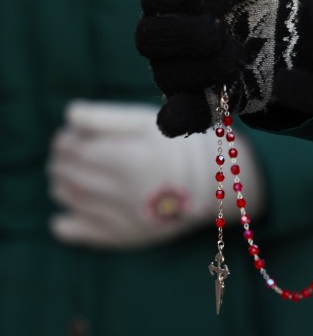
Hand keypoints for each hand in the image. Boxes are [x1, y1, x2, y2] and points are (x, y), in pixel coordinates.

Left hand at [48, 100, 263, 248]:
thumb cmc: (178, 145)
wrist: (213, 183)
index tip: (75, 136)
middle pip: (65, 173)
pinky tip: (69, 213)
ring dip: (62, 184)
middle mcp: (119, 192)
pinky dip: (64, 223)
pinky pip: (76, 233)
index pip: (70, 147)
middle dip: (62, 160)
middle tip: (74, 154)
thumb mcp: (147, 122)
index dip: (66, 139)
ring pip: (67, 198)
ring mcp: (120, 217)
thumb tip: (68, 115)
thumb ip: (105, 116)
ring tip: (78, 175)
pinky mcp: (123, 236)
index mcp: (124, 159)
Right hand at [135, 0, 312, 137]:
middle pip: (149, 37)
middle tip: (222, 33)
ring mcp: (177, 74)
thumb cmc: (263, 1)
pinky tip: (188, 116)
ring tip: (238, 58)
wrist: (291, 40)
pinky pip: (175, 117)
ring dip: (202, 69)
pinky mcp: (198, 105)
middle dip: (188, 35)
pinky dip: (178, 119)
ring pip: (166, 77)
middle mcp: (166, 38)